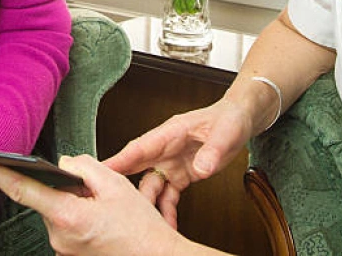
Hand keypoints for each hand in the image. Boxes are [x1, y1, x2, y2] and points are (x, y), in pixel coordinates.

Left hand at [0, 154, 186, 255]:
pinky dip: (77, 214)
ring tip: (104, 209)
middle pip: (46, 197)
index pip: (22, 190)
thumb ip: (83, 166)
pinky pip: (65, 223)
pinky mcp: (69, 253)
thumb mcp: (115, 184)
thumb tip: (63, 163)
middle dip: (64, 186)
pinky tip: (101, 220)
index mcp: (67, 216)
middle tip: (97, 192)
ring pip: (57, 210)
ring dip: (73, 202)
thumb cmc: (139, 227)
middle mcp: (59, 236)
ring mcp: (63, 248)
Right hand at [103, 97, 249, 227]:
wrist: (239, 122)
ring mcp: (171, 163)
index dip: (119, 159)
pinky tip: (167, 223)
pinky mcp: (180, 175)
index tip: (102, 170)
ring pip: (151, 186)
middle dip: (122, 185)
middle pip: (137, 167)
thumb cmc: (228, 119)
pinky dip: (166, 210)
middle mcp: (165, 148)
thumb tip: (200, 168)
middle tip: (110, 202)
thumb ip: (212, 150)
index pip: (139, 147)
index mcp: (170, 133)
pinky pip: (168, 195)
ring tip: (149, 223)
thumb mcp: (225, 133)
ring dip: (148, 204)